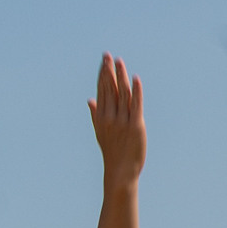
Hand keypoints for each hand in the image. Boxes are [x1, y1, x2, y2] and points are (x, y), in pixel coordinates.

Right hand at [89, 54, 146, 186]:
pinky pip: (136, 105)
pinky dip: (136, 92)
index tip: (104, 62)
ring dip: (121, 77)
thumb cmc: (111, 152)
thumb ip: (95, 114)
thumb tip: (89, 100)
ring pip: (122, 94)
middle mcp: (110, 117)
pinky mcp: (136, 126)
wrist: (120, 171)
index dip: (103, 75)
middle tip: (109, 56)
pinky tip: (136, 79)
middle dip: (109, 71)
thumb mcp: (100, 132)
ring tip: (120, 62)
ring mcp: (122, 122)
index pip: (102, 91)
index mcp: (101, 117)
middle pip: (110, 89)